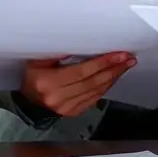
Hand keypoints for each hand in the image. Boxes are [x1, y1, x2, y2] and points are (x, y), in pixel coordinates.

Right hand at [21, 53, 135, 116]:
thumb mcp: (37, 61)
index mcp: (49, 82)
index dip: (102, 63)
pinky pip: (94, 98)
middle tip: (129, 59)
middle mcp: (59, 97)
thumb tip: (80, 43)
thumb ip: (57, 53)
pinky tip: (113, 77)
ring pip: (96, 91)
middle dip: (114, 69)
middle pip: (93, 82)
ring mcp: (67, 108)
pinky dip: (105, 87)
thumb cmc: (33, 77)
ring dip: (113, 78)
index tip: (119, 55)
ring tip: (126, 65)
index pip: (82, 72)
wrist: (28, 103)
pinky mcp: (73, 113)